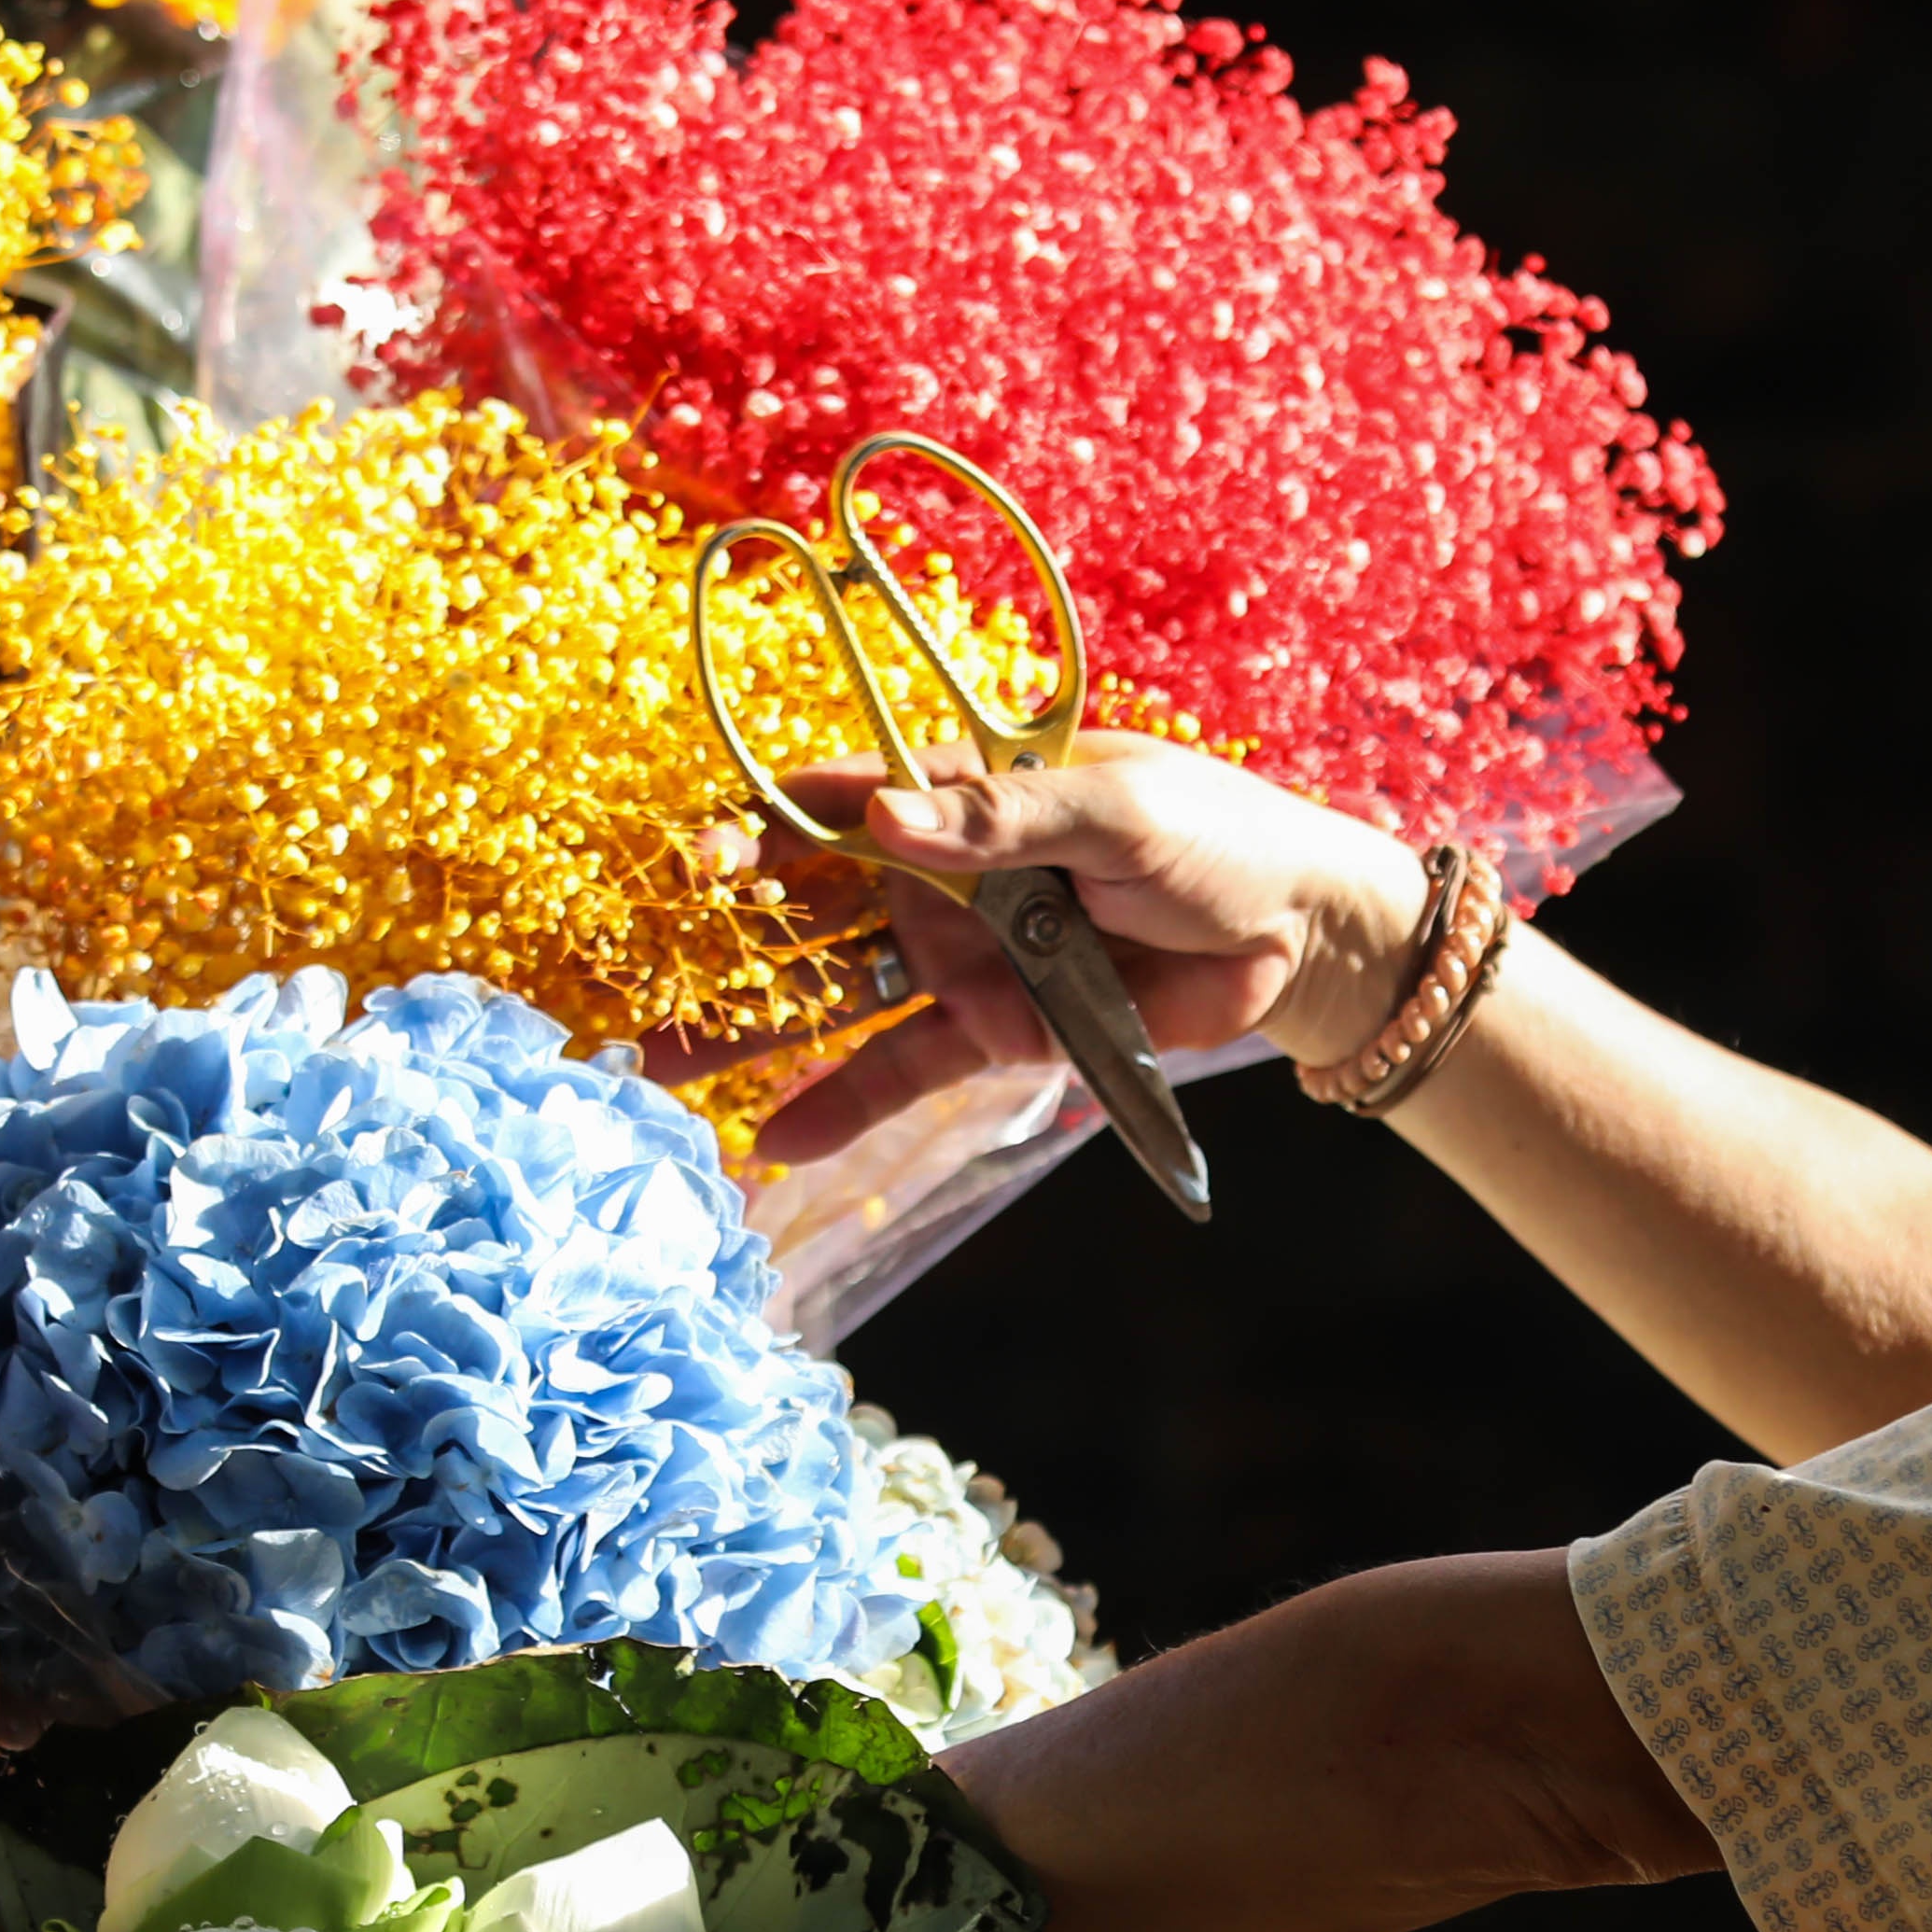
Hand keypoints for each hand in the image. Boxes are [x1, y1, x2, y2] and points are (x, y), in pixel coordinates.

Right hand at [685, 730, 1433, 1162]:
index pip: (841, 798)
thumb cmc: (1216, 839)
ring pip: (835, 995)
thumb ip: (1000, 818)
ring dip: (751, 1031)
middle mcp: (943, 874)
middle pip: (810, 904)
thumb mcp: (1116, 812)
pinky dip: (840, 1105)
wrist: (1298, 937)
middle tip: (633, 974)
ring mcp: (961, 956)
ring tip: (664, 1068)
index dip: (763, 821)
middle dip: (722, 938)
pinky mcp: (995, 1033)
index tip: (700, 855)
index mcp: (966, 792)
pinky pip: (902, 1070)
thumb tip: (884, 813)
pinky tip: (774, 1140)